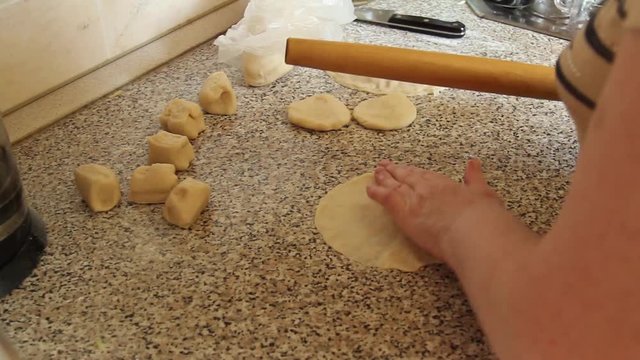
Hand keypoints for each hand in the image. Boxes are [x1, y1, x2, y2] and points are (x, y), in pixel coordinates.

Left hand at [366, 159, 501, 260]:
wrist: (474, 232)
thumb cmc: (483, 217)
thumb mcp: (484, 193)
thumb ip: (475, 178)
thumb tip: (473, 163)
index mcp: (444, 183)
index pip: (422, 175)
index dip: (411, 171)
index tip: (405, 168)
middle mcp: (426, 187)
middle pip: (406, 177)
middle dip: (394, 171)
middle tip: (384, 166)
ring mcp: (413, 199)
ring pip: (393, 185)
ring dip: (383, 179)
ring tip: (376, 174)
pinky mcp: (404, 213)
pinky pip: (386, 198)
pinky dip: (376, 193)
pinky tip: (370, 189)